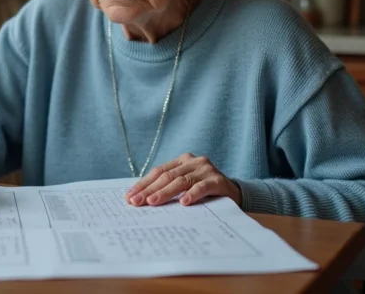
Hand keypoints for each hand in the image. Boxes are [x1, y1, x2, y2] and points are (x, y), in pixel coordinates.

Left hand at [124, 153, 241, 206]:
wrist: (235, 194)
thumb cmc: (204, 192)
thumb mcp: (185, 187)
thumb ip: (168, 188)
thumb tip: (140, 199)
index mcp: (182, 160)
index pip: (158, 172)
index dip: (143, 184)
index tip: (129, 197)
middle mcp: (193, 161)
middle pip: (167, 176)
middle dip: (149, 190)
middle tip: (136, 202)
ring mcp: (206, 169)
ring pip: (181, 181)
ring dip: (165, 193)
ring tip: (152, 202)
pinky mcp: (218, 180)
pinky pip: (202, 187)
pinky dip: (192, 194)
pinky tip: (183, 203)